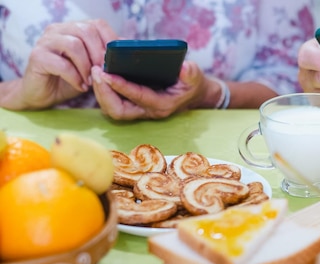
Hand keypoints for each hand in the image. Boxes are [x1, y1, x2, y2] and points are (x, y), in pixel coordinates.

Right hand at [16, 19, 116, 109]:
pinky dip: (75, 77)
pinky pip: (61, 64)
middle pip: (86, 31)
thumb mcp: (93, 67)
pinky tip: (81, 87)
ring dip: (87, 66)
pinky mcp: (37, 57)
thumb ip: (106, 57)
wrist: (43, 94)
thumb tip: (128, 49)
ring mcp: (46, 42)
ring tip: (90, 82)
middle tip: (103, 72)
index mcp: (73, 29)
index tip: (115, 61)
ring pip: (74, 45)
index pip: (97, 24)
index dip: (110, 41)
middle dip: (99, 54)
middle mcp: (58, 30)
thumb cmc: (71, 79)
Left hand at [91, 61, 215, 119]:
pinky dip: (103, 91)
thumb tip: (184, 68)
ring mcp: (139, 111)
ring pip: (112, 109)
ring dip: (101, 93)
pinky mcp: (132, 106)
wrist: (192, 94)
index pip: (138, 97)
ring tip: (96, 71)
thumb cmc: (191, 84)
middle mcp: (148, 111)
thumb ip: (191, 73)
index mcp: (162, 105)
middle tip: (96, 71)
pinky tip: (100, 75)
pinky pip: (112, 104)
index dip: (121, 86)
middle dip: (104, 93)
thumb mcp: (195, 76)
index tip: (107, 73)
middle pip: (118, 111)